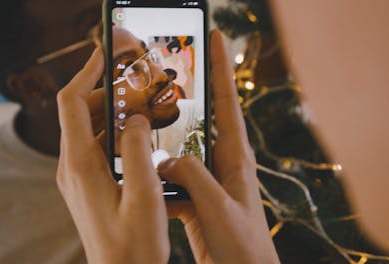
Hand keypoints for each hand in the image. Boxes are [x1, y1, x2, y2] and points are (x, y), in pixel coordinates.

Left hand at [56, 49, 168, 263]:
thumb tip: (136, 120)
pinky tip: (135, 136)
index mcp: (80, 165)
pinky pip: (93, 147)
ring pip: (87, 129)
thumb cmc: (133, 245)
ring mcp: (76, 177)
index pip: (71, 103)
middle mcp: (71, 167)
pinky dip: (110, 133)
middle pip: (79, 112)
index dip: (85, 73)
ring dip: (109, 112)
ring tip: (138, 105)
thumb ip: (140, 151)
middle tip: (134, 82)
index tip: (103, 55)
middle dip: (104, 91)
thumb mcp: (144, 195)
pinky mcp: (85, 185)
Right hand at [161, 30, 279, 263]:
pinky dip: (160, 173)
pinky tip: (145, 174)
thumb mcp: (217, 207)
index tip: (215, 36)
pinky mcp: (198, 197)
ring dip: (168, 136)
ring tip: (147, 120)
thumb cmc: (243, 247)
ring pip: (183, 148)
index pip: (228, 102)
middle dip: (189, 92)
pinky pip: (174, 176)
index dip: (221, 68)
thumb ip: (193, 177)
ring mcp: (209, 180)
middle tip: (170, 69)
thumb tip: (166, 160)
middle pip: (204, 118)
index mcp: (235, 158)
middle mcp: (223, 163)